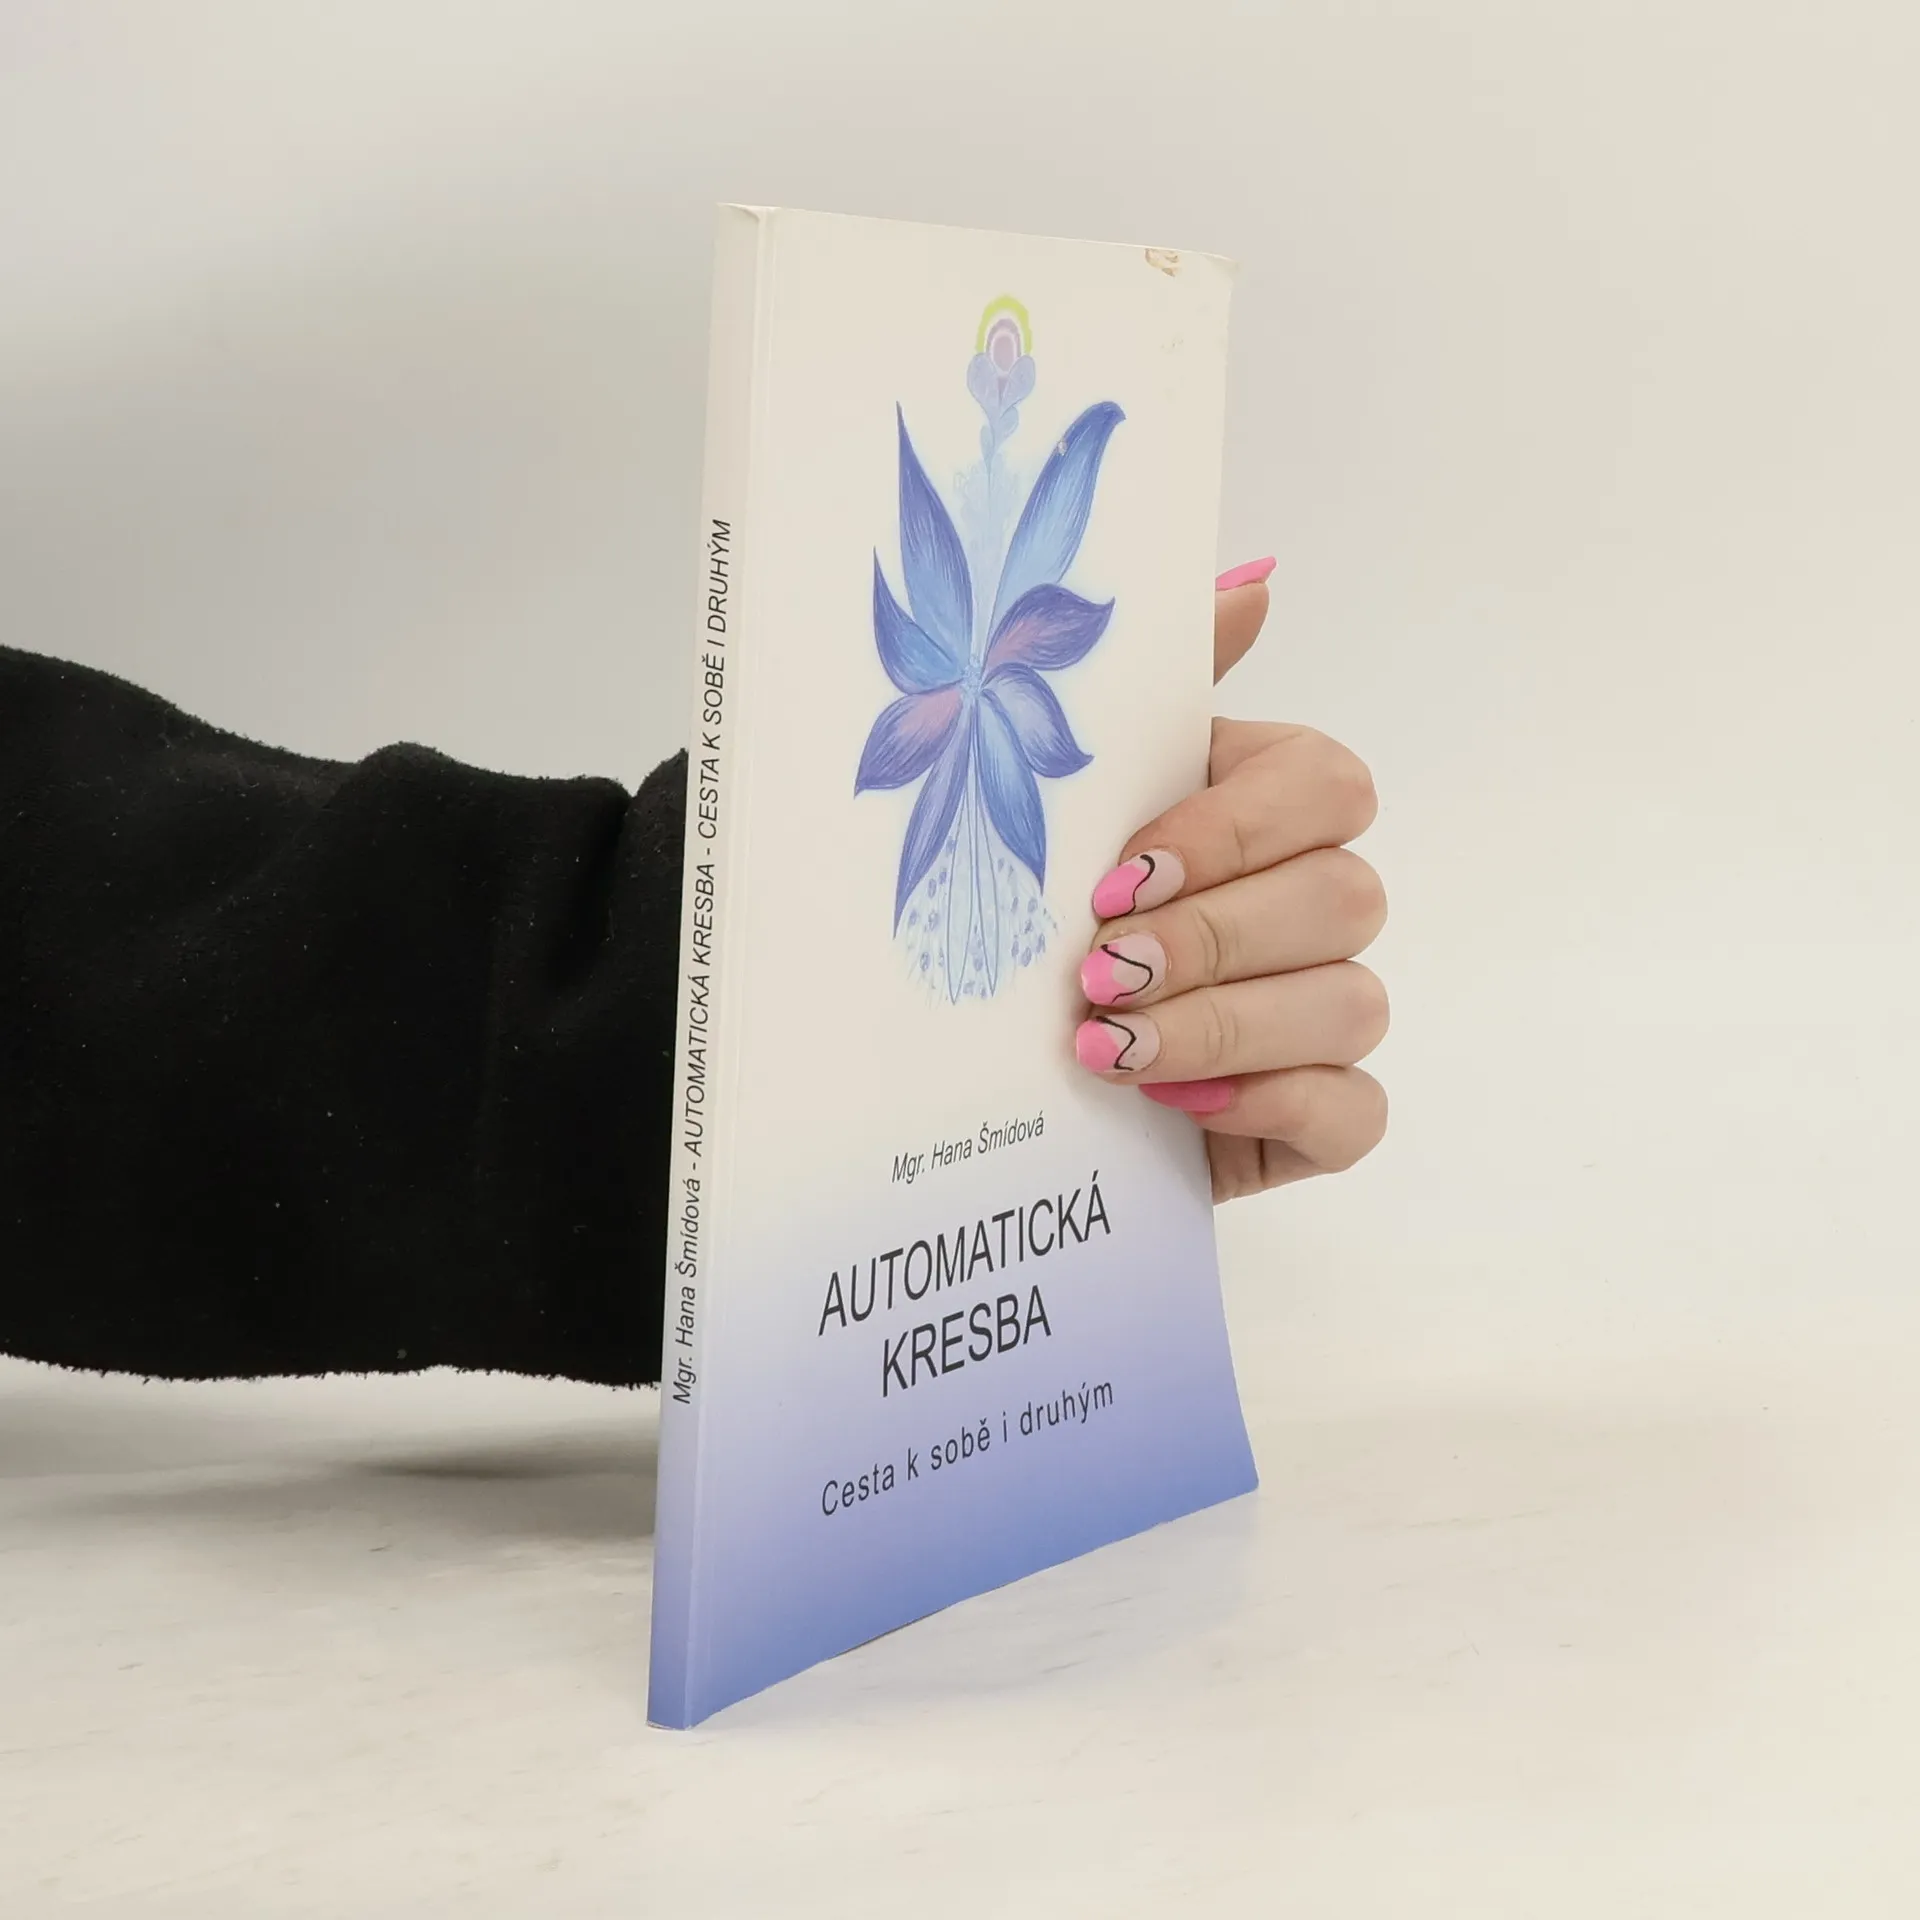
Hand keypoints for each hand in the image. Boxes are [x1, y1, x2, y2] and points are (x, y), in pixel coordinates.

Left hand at [1074, 558, 1388, 1200]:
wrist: (1010, 1071)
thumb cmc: (1052, 917)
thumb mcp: (1078, 796)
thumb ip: (1161, 687)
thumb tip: (1253, 579)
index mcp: (1272, 811)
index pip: (1326, 786)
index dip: (1234, 830)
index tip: (1119, 877)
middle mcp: (1320, 903)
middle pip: (1345, 898)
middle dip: (1213, 938)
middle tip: (1098, 971)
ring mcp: (1331, 1012)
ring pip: (1352, 1004)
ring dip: (1223, 1025)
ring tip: (1109, 1048)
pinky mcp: (1326, 1114)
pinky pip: (1355, 1110)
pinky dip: (1270, 1103)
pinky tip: (1175, 1106)